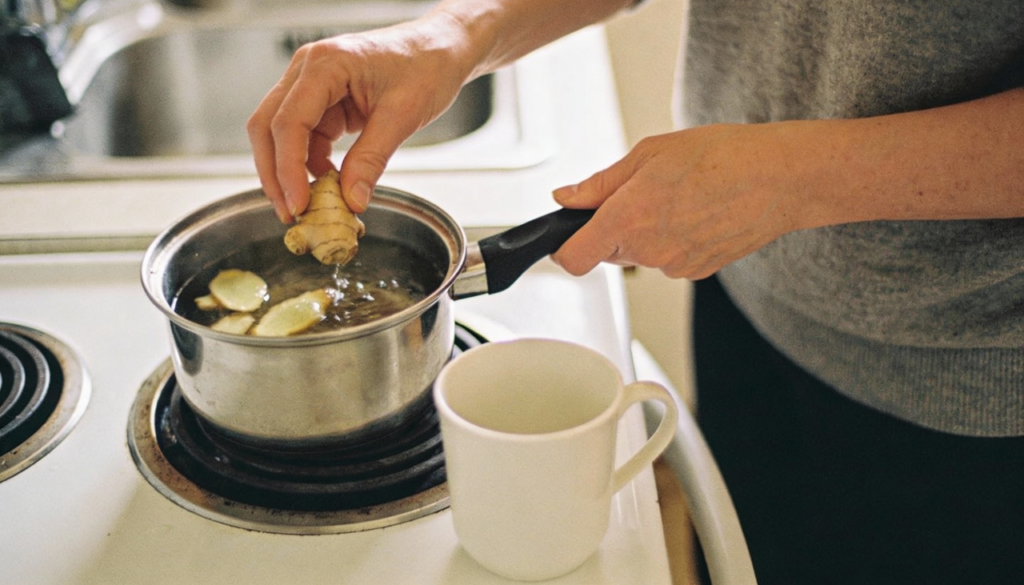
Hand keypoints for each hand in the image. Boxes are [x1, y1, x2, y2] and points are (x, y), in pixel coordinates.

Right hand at [247, 16, 473, 221]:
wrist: (441, 49)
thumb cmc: (427, 65)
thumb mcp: (403, 116)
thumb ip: (372, 159)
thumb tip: (351, 200)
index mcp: (326, 64)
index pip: (289, 121)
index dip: (288, 168)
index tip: (298, 203)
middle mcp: (309, 70)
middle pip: (268, 126)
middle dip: (275, 174)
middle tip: (290, 213)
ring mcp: (312, 85)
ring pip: (281, 135)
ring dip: (290, 172)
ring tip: (309, 207)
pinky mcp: (323, 102)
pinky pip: (305, 138)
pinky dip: (310, 165)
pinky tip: (327, 186)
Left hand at [550, 123, 817, 279]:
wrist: (782, 178)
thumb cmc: (724, 156)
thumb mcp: (650, 153)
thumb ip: (600, 183)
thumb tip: (565, 198)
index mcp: (628, 218)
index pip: (572, 258)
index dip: (562, 247)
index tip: (566, 234)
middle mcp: (648, 251)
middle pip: (607, 252)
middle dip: (613, 227)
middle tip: (644, 191)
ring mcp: (675, 266)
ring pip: (640, 255)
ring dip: (646, 232)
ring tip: (681, 197)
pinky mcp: (697, 272)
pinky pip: (669, 259)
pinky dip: (674, 240)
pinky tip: (699, 213)